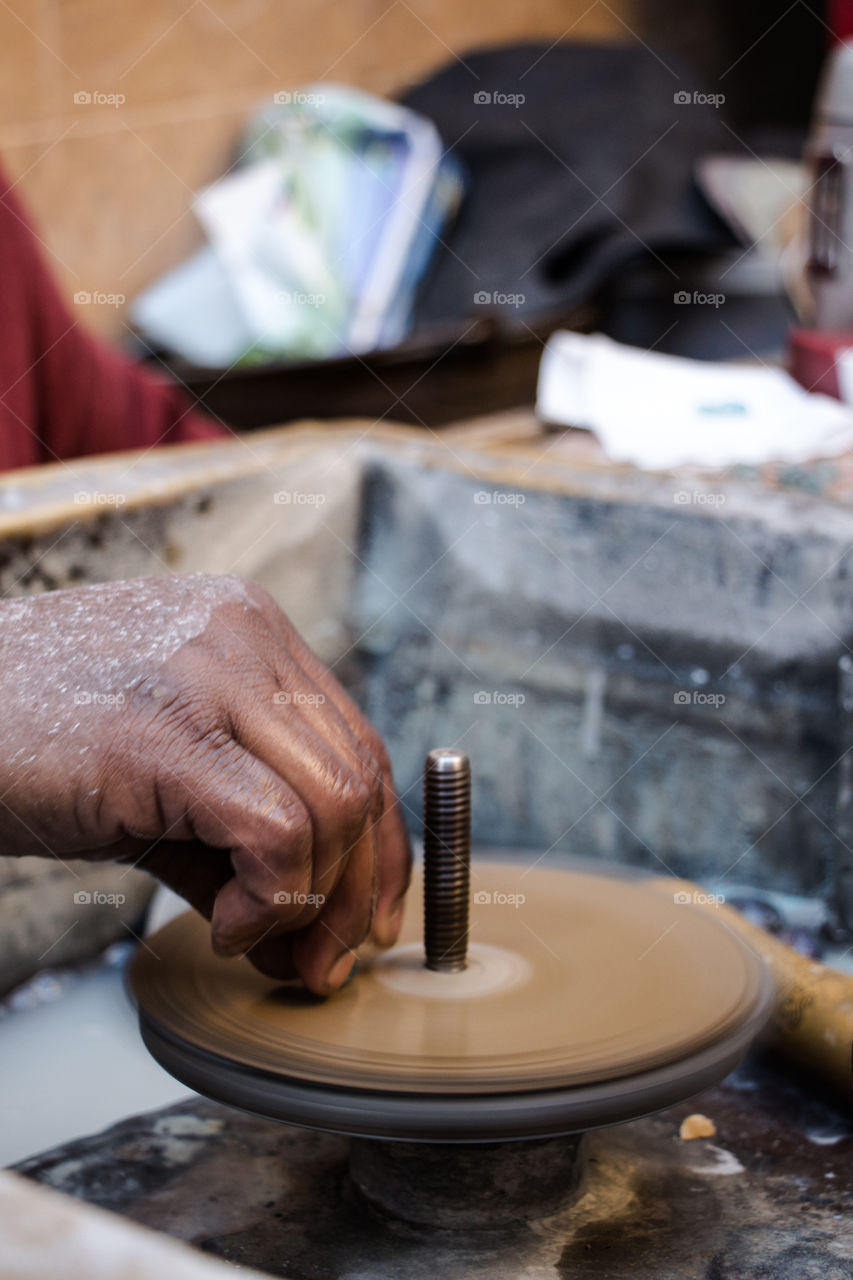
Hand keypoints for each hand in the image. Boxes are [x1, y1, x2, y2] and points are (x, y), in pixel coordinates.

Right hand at [0, 574, 410, 993]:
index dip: (380, 848)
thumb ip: (243, 855)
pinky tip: (226, 924)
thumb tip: (307, 947)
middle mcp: (244, 635)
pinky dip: (271, 898)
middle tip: (323, 964)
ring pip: (334, 803)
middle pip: (360, 777)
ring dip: (312, 901)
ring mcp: (207, 673)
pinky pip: (275, 828)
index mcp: (250, 632)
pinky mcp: (164, 735)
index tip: (363, 923)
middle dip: (357, 891)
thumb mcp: (162, 790)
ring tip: (250, 934)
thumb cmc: (31, 745)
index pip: (360, 745)